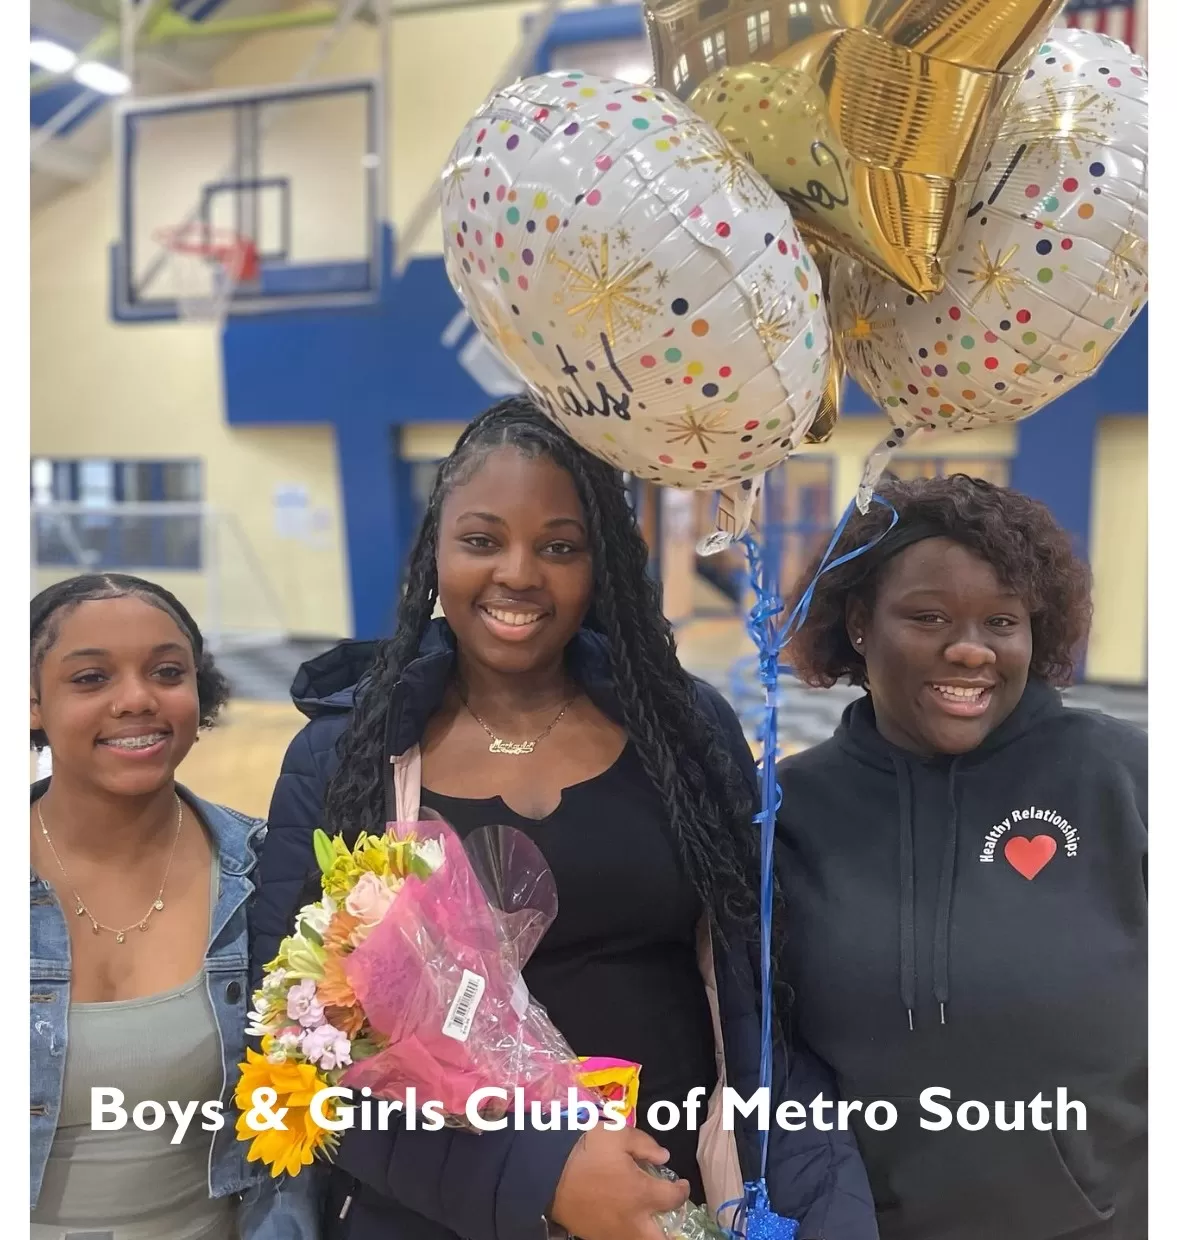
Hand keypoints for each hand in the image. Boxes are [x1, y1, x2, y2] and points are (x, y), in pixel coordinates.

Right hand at [549, 1127, 690, 1239]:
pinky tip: (626, 1221)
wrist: (548, 1175)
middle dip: (672, 1233)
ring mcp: (614, 1233)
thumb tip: (664, 1157)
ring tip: (649, 1222)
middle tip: (671, 1220)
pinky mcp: (597, 1237)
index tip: (681, 1185)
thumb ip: (644, 1144)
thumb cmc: (586, 1152)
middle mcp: (633, 1220)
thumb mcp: (617, 1135)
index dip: (682, 1191)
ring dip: (650, 1234)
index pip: (673, 1198)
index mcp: (641, 1193)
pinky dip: (629, 1234)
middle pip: (662, 1239)